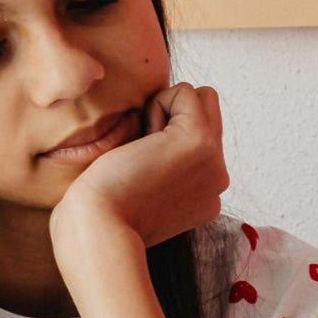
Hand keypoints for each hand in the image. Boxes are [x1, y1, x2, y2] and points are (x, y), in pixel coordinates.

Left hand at [51, 83, 228, 251]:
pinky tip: (143, 142)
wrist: (99, 226)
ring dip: (165, 111)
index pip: (199, 139)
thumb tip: (155, 137)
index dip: (166, 138)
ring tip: (143, 151)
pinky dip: (156, 105)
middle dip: (173, 117)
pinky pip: (185, 92)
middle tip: (143, 155)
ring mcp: (215, 161)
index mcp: (206, 196)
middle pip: (208, 113)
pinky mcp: (201, 141)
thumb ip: (163, 170)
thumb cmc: (103, 212)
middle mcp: (217, 179)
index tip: (142, 173)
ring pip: (201, 98)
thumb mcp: (142, 192)